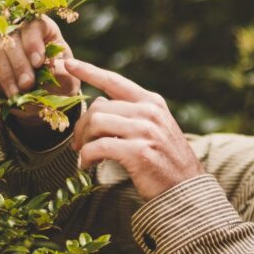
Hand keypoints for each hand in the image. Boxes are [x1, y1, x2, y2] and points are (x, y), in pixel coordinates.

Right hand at [0, 16, 80, 126]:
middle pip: (12, 39)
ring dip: (6, 75)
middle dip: (20, 64)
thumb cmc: (59, 81)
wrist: (45, 97)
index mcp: (43, 29)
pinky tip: (3, 95)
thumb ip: (63, 73)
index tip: (38, 62)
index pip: (34, 25)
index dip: (33, 42)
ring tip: (17, 94)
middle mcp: (18, 32)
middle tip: (27, 84)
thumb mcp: (68, 79)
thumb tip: (51, 67)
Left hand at [69, 59, 203, 201]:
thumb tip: (98, 106)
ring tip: (84, 155)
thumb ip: (132, 114)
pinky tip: (87, 165)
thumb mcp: (156, 128)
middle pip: (98, 106)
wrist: (186, 189)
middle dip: (82, 126)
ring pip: (96, 123)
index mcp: (152, 102)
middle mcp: (149, 112)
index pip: (114, 81)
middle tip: (77, 144)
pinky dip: (86, 156)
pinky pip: (98, 147)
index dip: (88, 71)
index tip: (68, 64)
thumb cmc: (166, 161)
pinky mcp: (138, 152)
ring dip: (83, 141)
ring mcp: (145, 131)